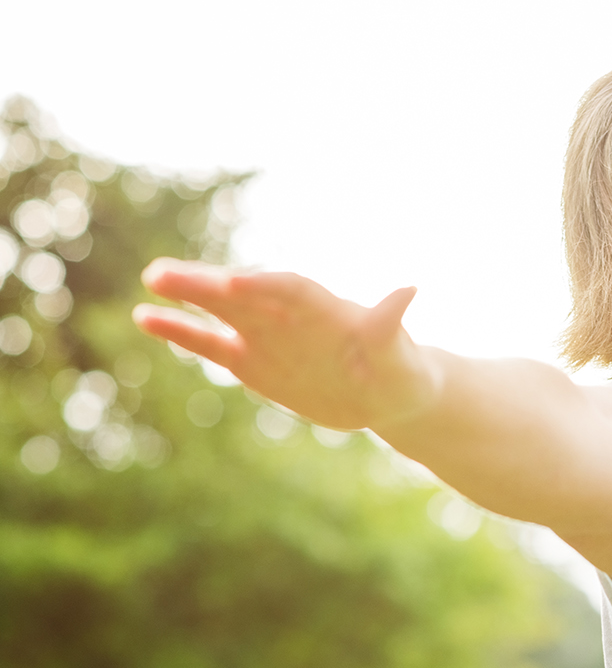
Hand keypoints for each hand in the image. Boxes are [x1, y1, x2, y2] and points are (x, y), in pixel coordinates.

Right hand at [132, 258, 438, 430]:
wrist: (388, 394)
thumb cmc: (402, 371)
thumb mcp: (402, 356)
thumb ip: (391, 326)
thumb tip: (409, 288)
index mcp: (327, 309)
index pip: (292, 291)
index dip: (266, 287)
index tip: (235, 284)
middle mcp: (291, 317)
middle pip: (246, 294)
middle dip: (209, 284)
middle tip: (165, 273)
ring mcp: (267, 336)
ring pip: (222, 311)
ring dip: (189, 296)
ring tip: (153, 278)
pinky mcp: (252, 362)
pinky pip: (212, 344)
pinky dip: (181, 331)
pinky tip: (147, 317)